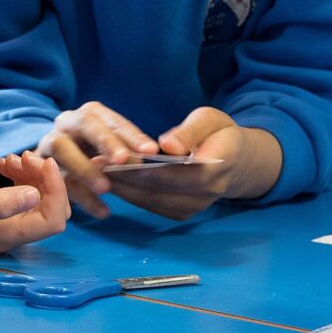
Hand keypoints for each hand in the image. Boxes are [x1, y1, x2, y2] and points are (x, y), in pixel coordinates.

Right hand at [0, 152, 69, 253]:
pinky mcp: (0, 213)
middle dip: (45, 180)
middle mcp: (12, 234)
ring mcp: (7, 224)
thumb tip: (37, 196)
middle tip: (23, 156)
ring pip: (41, 200)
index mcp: (7, 235)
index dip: (56, 190)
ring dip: (33, 175)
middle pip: (51, 209)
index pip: (53, 220)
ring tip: (9, 159)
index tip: (44, 161)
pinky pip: (27, 195)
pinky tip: (5, 165)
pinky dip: (24, 176)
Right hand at [35, 100, 159, 218]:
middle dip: (105, 142)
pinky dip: (80, 196)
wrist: (54, 164)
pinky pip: (57, 178)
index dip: (131, 134)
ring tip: (106, 189)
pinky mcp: (39, 164)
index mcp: (90, 114)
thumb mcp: (111, 151)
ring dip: (84, 167)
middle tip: (124, 161)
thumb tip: (146, 161)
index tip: (150, 151)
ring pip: (62, 147)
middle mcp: (67, 122)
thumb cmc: (93, 156)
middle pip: (84, 123)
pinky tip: (102, 211)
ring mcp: (50, 141)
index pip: (112, 120)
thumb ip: (127, 153)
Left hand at [102, 107, 282, 220]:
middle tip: (93, 162)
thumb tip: (167, 146)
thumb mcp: (211, 120)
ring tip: (96, 171)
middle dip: (124, 177)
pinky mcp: (184, 212)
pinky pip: (154, 207)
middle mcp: (207, 193)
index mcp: (216, 166)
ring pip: (152, 201)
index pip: (175, 171)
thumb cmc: (220, 133)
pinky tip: (112, 182)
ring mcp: (196, 207)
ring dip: (123, 188)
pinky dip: (131, 196)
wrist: (238, 161)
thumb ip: (189, 131)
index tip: (112, 155)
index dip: (142, 166)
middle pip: (159, 189)